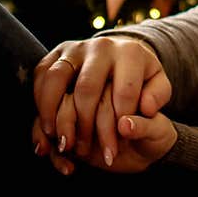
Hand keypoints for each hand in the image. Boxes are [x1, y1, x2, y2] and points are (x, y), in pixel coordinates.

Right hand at [33, 35, 170, 168]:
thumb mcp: (158, 87)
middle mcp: (102, 46)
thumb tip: (144, 108)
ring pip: (56, 78)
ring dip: (53, 113)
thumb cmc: (141, 79)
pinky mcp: (56, 54)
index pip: (124, 90)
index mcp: (131, 52)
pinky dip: (39, 102)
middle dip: (84, 124)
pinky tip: (46, 127)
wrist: (120, 59)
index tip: (117, 145)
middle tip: (84, 151)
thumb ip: (157, 97)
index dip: (119, 122)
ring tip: (61, 141)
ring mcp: (77, 48)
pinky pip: (40, 75)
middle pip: (87, 87)